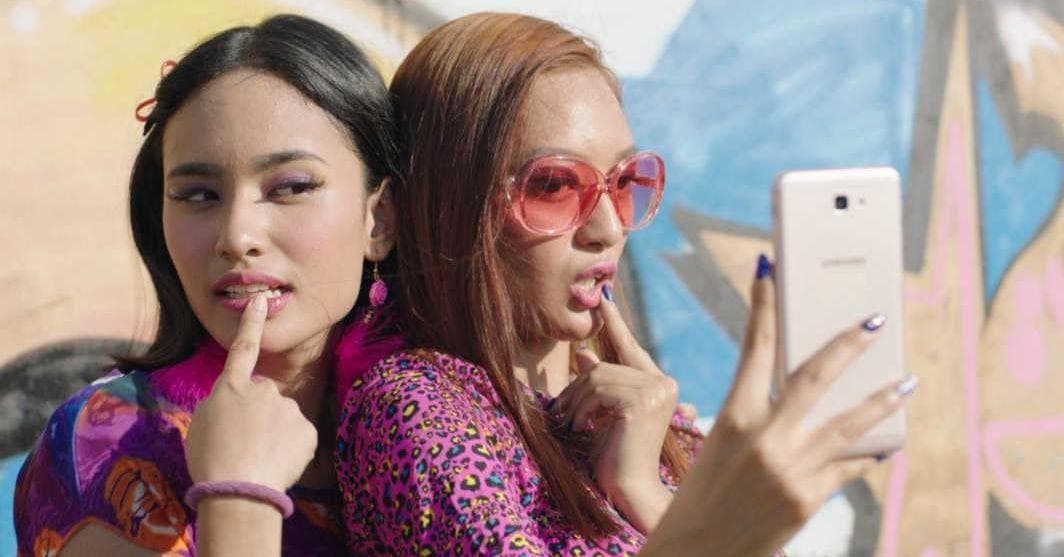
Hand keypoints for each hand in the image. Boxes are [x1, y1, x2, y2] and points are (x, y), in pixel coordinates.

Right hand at [185, 294, 317, 492]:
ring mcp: (288, 408)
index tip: (260, 300)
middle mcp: (263, 390)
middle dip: (258, 415)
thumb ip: (222, 405)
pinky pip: (298, 437)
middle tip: (242, 443)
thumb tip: (238, 404)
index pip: (242, 349)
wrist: (238, 490)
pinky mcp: (307, 428)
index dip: (251, 324)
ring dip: (274, 433)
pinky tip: (276, 463)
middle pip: (264, 397)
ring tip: (257, 458)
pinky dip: (290, 449)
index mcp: (231, 388)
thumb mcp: (201, 426)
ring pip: (282, 418)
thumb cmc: (210, 461)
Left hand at [552, 285, 678, 532]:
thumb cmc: (615, 458)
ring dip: (576, 401)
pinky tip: (579, 427)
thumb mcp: (603, 413)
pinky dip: (581, 408)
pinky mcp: (643, 401)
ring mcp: (657, 390)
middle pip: (607, 366)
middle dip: (578, 386)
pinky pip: (598, 390)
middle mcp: (664, 384)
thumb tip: (583, 352)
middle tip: (561, 410)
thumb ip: (599, 383)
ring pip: (599, 377)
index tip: (602, 302)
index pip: (630, 349)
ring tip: (570, 424)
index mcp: (660, 386)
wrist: (628, 490)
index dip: (614, 326)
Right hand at [641, 258, 916, 556]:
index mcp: (730, 419)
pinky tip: (885, 443)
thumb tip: (804, 398)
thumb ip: (755, 422)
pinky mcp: (810, 499)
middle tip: (875, 320)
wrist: (698, 555)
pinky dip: (867, 453)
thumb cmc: (701, 500)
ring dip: (881, 399)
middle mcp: (763, 438)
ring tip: (906, 381)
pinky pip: (848, 466)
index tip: (772, 272)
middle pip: (814, 376)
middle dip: (849, 344)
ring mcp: (791, 469)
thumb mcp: (717, 450)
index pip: (753, 349)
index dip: (764, 307)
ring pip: (849, 423)